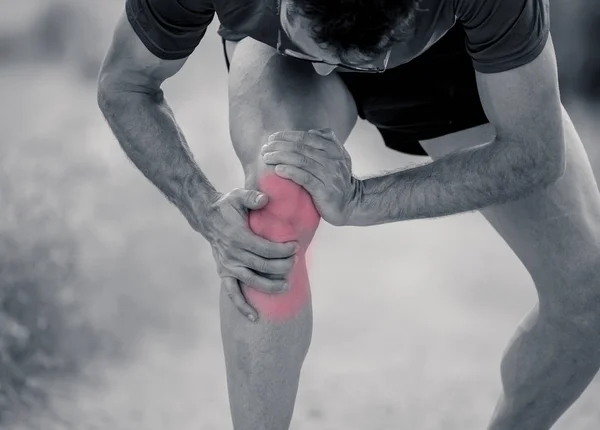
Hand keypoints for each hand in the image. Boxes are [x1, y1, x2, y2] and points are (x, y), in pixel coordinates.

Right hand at [197, 189, 297, 320]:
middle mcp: (232, 254)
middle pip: (262, 266)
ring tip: (286, 286)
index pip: (265, 248)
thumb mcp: (238, 196)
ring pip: (251, 281)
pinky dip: (242, 306)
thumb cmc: (227, 206)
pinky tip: (254, 317)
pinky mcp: (225, 273)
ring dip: (270, 286)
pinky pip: (232, 293)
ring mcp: (228, 266)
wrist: (207, 217)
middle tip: (295, 262)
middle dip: (282, 266)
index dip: (282, 250)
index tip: (296, 247)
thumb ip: (252, 197)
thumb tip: (265, 199)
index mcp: (237, 236)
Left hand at [261, 128, 360, 225]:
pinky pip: (305, 178)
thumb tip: (311, 131)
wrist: (352, 203)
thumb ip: (327, 142)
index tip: (272, 138)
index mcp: (333, 149)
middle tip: (265, 148)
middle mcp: (332, 160)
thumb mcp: (338, 158)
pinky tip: (278, 170)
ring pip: (301, 161)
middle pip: (301, 148)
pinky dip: (290, 172)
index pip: (307, 137)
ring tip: (267, 157)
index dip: (287, 136)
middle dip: (280, 146)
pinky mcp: (324, 191)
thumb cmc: (338, 180)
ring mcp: (328, 175)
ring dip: (281, 157)